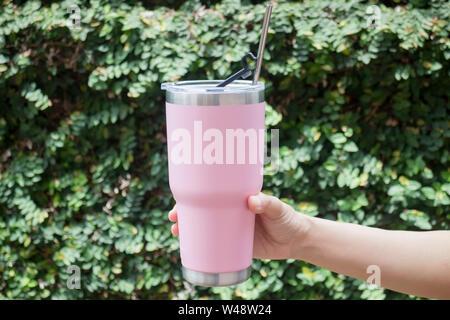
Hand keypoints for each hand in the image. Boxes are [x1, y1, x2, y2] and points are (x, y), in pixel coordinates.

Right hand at [168, 193, 309, 259]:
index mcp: (237, 199)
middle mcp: (231, 212)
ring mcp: (231, 230)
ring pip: (205, 228)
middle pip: (203, 210)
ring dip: (189, 230)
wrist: (297, 241)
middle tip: (173, 218)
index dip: (194, 195)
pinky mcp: (236, 246)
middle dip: (185, 213)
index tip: (180, 200)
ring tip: (176, 232)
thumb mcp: (279, 209)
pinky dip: (202, 247)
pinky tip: (191, 250)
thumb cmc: (288, 219)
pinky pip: (215, 246)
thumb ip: (268, 203)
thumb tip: (252, 200)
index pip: (212, 193)